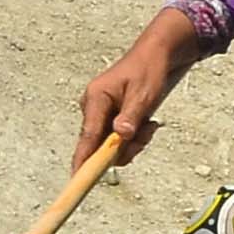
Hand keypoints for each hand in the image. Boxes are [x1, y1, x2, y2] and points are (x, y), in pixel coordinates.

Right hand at [72, 18, 191, 169]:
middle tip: (148, 131)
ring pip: (111, 145)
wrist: (155, 56)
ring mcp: (99, 115)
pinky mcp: (108, 119)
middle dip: (126, 146)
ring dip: (133, 142)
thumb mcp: (144, 93)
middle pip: (100, 145)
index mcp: (95, 98)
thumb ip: (132, 115)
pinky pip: (117, 140)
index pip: (87, 135)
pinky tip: (147, 123)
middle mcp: (92, 108)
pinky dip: (134, 137)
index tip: (77, 178)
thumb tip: (120, 137)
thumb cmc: (148, 70)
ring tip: (150, 124)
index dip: (83, 159)